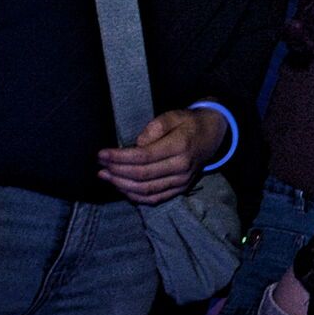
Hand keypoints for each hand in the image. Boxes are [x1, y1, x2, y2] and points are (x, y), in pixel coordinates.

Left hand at [98, 107, 229, 204]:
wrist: (213, 136)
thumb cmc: (189, 123)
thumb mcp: (174, 115)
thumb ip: (155, 127)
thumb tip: (136, 144)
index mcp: (180, 146)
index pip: (144, 156)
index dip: (119, 157)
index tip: (102, 154)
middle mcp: (182, 167)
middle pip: (142, 175)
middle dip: (116, 171)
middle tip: (100, 166)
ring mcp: (182, 180)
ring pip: (146, 189)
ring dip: (121, 185)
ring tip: (106, 176)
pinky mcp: (181, 189)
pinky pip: (154, 198)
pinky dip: (135, 196)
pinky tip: (122, 187)